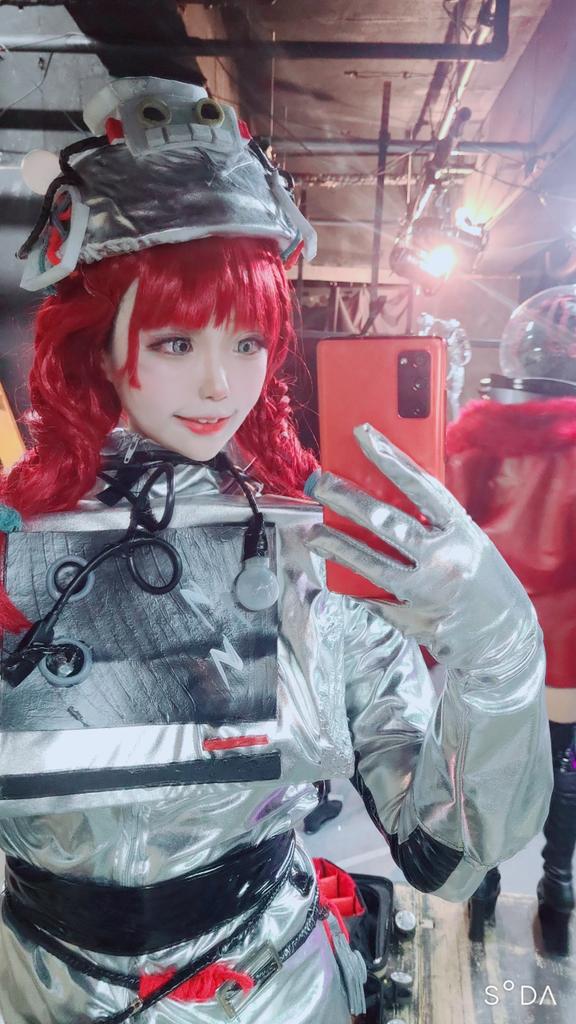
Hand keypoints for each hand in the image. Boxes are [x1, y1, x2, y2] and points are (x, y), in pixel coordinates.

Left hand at [305, 423, 538, 673]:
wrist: (503, 638)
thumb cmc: (481, 581)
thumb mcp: (468, 542)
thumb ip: (434, 523)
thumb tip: (386, 495)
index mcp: (461, 530)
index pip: (420, 485)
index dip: (390, 457)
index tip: (362, 434)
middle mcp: (445, 557)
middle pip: (385, 520)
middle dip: (345, 498)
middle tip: (318, 483)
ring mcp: (427, 590)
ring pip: (370, 562)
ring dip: (336, 545)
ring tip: (312, 533)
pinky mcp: (412, 618)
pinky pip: (373, 597)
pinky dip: (353, 585)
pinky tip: (334, 574)